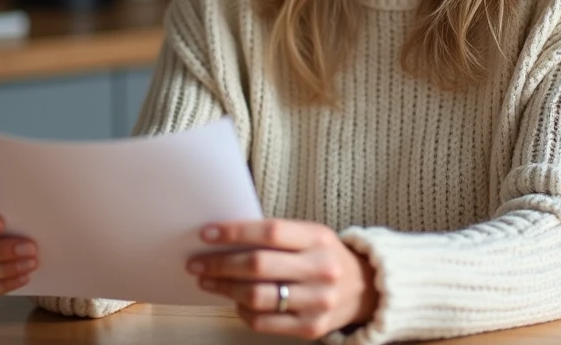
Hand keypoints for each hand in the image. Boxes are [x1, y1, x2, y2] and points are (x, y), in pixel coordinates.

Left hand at [187, 219, 377, 338]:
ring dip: (225, 289)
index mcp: (319, 238)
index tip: (207, 233)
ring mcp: (318, 301)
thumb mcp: (310, 235)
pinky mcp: (311, 328)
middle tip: (196, 263)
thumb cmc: (324, 256)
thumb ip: (276, 237)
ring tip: (208, 281)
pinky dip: (242, 311)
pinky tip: (235, 301)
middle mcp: (321, 269)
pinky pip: (264, 322)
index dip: (235, 232)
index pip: (271, 232)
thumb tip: (223, 239)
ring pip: (258, 297)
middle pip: (260, 265)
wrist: (364, 288)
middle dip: (220, 264)